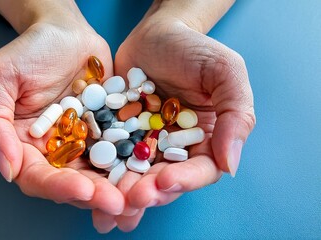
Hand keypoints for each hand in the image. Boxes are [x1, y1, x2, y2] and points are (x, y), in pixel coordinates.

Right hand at [0, 2, 124, 220]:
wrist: (67, 33)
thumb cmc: (29, 51)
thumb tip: (6, 169)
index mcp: (22, 146)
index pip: (36, 177)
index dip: (57, 187)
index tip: (81, 190)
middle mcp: (52, 151)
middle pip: (71, 183)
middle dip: (92, 195)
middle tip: (116, 203)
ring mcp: (82, 144)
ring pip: (97, 175)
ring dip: (115, 188)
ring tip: (134, 197)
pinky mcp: (107, 134)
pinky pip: (120, 153)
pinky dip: (131, 166)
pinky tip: (146, 174)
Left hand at [94, 1, 255, 231]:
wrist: (156, 33)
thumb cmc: (194, 49)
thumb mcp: (225, 72)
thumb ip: (237, 115)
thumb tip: (231, 165)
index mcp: (205, 139)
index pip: (201, 170)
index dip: (185, 181)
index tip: (165, 181)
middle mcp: (174, 148)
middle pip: (164, 180)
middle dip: (148, 192)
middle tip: (131, 198)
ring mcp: (144, 143)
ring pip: (134, 174)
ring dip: (121, 191)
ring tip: (107, 204)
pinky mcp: (118, 134)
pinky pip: (109, 154)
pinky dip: (101, 170)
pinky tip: (89, 182)